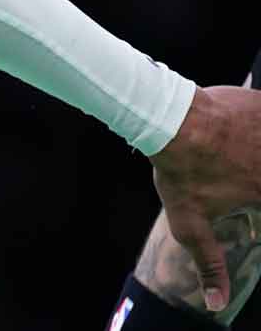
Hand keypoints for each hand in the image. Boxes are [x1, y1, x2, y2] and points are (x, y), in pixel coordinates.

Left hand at [149, 86, 260, 313]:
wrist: (170, 119)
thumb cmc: (181, 172)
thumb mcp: (190, 225)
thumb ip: (209, 264)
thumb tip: (217, 304)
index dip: (254, 200)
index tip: (249, 198)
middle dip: (255, 177)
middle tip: (239, 174)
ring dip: (254, 152)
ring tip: (238, 154)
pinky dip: (258, 125)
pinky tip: (243, 132)